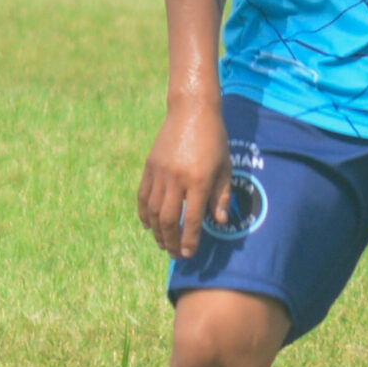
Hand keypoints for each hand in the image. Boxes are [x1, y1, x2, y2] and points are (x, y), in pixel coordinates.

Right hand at [138, 98, 230, 259]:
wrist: (192, 112)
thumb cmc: (215, 140)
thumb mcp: (225, 167)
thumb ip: (222, 195)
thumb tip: (219, 222)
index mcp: (199, 180)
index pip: (191, 218)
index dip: (189, 239)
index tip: (188, 253)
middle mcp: (177, 179)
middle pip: (168, 219)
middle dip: (171, 240)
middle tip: (175, 254)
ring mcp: (160, 173)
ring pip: (152, 211)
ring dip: (156, 232)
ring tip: (163, 244)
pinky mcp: (149, 167)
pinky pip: (142, 196)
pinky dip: (144, 214)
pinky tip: (148, 225)